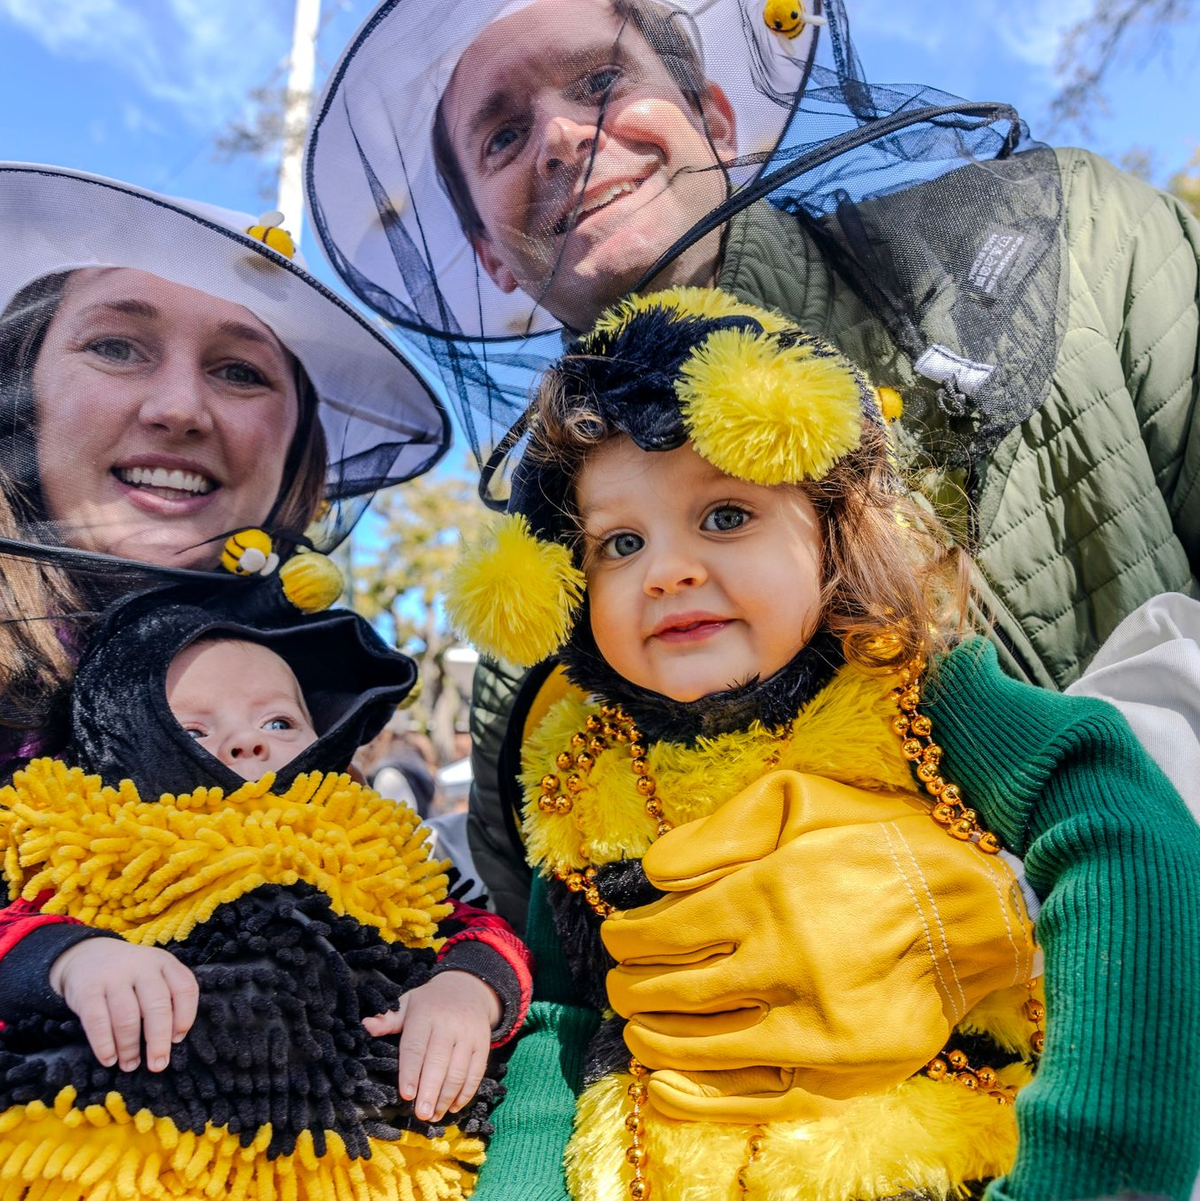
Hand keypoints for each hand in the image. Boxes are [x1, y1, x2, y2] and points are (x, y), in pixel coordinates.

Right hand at [49, 939, 198, 1072]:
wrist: (86, 956)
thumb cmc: (129, 976)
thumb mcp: (153, 975)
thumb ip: (166, 998)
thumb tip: (172, 1039)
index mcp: (164, 962)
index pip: (185, 988)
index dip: (185, 1016)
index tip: (177, 1039)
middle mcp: (142, 966)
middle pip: (157, 1005)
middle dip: (158, 1040)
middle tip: (158, 1065)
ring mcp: (113, 976)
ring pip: (127, 1016)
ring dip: (130, 1047)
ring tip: (130, 1065)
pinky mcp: (87, 989)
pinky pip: (97, 1021)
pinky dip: (104, 1044)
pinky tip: (109, 1059)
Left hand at [363, 970, 501, 1122]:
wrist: (468, 988)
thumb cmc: (430, 1003)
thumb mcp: (408, 1004)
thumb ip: (388, 1019)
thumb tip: (365, 1026)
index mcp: (426, 1015)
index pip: (416, 1046)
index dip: (410, 1071)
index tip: (406, 1094)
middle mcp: (449, 1025)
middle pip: (438, 1062)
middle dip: (430, 1091)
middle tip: (421, 1115)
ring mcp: (469, 1035)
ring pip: (459, 1071)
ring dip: (446, 1097)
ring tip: (434, 1116)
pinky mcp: (483, 1045)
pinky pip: (476, 1073)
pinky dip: (466, 1093)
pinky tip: (453, 1107)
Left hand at [602, 770, 1034, 1120]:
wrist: (978, 906)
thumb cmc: (881, 842)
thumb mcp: (799, 798)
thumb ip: (719, 829)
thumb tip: (653, 873)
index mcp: (765, 895)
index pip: (663, 934)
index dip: (626, 940)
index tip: (618, 938)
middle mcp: (783, 966)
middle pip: (673, 992)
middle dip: (630, 988)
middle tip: (619, 982)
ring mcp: (814, 1029)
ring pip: (703, 1047)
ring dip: (652, 1037)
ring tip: (636, 1024)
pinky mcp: (844, 1073)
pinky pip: (754, 1098)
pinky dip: (699, 1096)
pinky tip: (665, 1084)